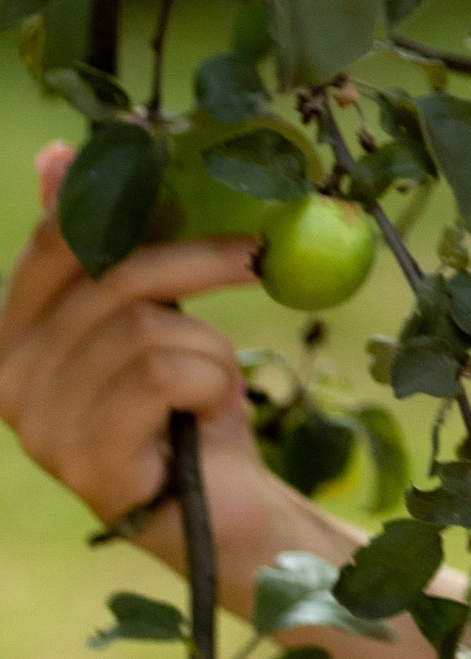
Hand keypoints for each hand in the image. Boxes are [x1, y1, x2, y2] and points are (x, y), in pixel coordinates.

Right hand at [0, 145, 285, 598]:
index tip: (174, 177)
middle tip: (257, 252)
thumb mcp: (150, 309)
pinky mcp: (87, 464)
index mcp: (11, 336)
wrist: (223, 506)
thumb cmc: (184, 400)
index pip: (52, 245)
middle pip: (110, 278)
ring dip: (209, 348)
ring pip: (147, 329)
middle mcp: (8, 382)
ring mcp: (41, 429)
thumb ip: (105, 243)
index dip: (112, 203)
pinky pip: (165, 377)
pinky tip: (207, 416)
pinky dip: (211, 384)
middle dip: (196, 259)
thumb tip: (54, 152)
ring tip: (213, 381)